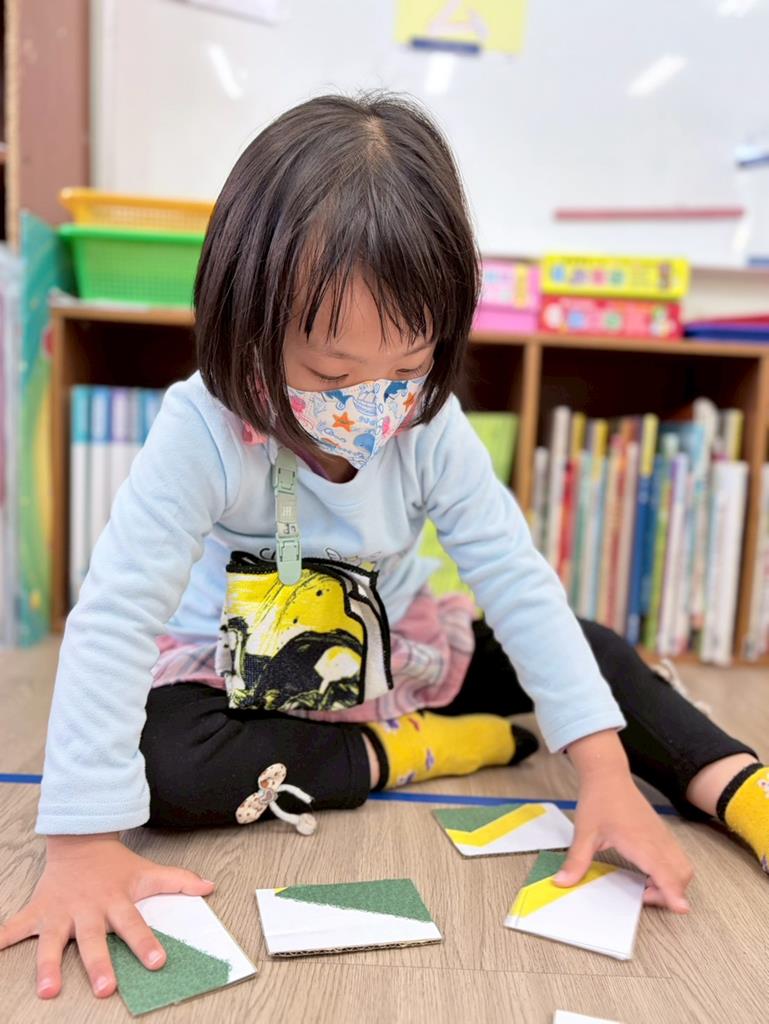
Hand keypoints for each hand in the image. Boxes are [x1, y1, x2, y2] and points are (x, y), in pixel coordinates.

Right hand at [0, 833, 214, 999]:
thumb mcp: (147, 872)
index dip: (146, 943)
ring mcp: (60, 912)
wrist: (80, 839)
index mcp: (116, 901)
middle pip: (95, 940)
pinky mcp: (38, 912)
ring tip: (49, 989)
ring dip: (50, 965)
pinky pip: (15, 927)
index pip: (134, 924)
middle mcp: (88, 910)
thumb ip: (177, 881)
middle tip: (105, 988)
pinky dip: (2, 938)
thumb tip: (210, 887)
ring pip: (54, 942)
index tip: (157, 962)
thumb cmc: (116, 865)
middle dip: (99, 964)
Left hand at [558, 730, 693, 912]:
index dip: (674, 893)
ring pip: (682, 865)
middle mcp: (657, 841)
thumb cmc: (598, 801)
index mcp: (641, 843)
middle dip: (670, 893)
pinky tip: (647, 871)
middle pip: (682, 874)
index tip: (681, 910)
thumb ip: (576, 861)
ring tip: (645, 886)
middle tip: (643, 896)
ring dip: (672, 882)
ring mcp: (662, 835)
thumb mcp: (584, 833)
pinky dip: (670, 871)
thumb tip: (562, 883)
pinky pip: (675, 856)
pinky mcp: (660, 832)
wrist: (608, 774)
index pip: (665, 873)